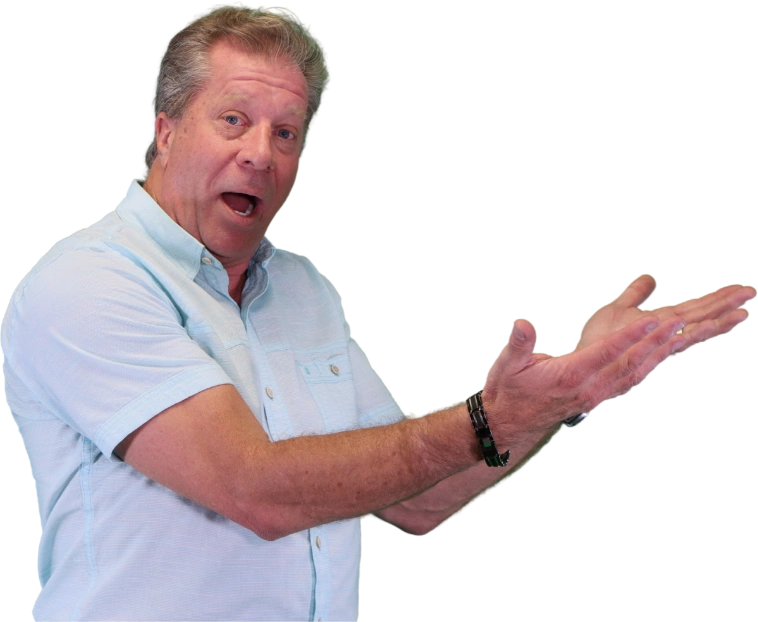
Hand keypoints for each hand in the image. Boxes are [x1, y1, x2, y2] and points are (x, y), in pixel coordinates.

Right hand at [482, 314, 687, 446]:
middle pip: (629, 363)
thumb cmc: (507, 391)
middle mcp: (587, 388)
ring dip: (658, 355)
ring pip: (633, 375)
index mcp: (569, 375)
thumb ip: (519, 344)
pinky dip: (647, 368)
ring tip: (680, 336)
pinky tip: (658, 356)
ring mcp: (593, 395)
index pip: (606, 352)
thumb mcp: (506, 365)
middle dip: (655, 343)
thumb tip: (523, 324)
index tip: (651, 320)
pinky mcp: (595, 398)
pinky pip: (627, 383)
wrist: (507, 423)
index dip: (630, 336)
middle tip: (679, 323)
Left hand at [574, 274, 754, 355]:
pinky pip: (660, 345)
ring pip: (687, 334)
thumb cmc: (599, 339)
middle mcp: (664, 336)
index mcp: (662, 324)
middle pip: (698, 319)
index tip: (744, 289)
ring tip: (737, 314)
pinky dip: (674, 335)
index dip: (719, 300)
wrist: (581, 362)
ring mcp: (654, 347)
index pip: (695, 309)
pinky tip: (686, 324)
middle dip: (725, 307)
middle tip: (751, 294)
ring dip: (710, 324)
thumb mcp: (619, 309)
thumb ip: (636, 295)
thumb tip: (651, 279)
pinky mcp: (639, 354)